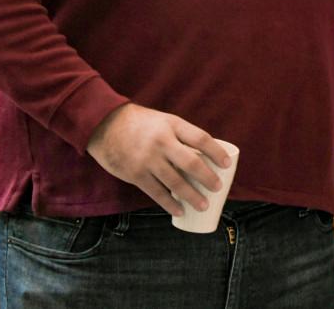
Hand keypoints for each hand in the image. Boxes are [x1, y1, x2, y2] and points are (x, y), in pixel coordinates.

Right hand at [85, 103, 229, 216]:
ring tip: (204, 205)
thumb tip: (205, 156)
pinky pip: (156, 192)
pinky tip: (179, 211)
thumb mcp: (165, 121)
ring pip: (175, 181)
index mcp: (173, 125)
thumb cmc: (142, 124)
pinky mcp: (135, 174)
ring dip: (191, 196)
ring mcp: (148, 159)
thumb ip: (182, 136)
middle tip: (218, 188)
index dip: (217, 152)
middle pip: (191, 162)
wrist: (105, 125)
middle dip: (207, 177)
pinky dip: (169, 204)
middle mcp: (162, 142)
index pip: (201, 138)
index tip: (228, 164)